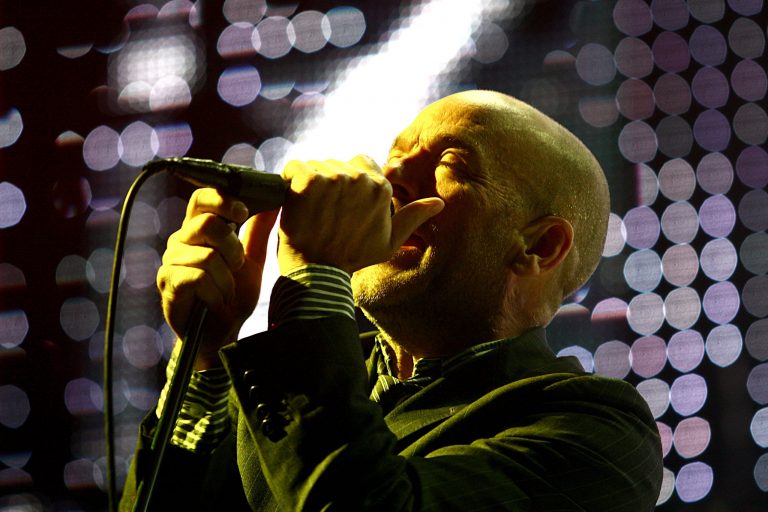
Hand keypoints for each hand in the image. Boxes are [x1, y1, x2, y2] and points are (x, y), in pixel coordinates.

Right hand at [156, 188, 277, 369]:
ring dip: (226, 279)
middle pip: (206, 224)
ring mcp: (170, 261)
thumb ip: (258, 231)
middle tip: (237, 268)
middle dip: (232, 248)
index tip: (243, 212)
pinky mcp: (168, 282)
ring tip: (226, 292)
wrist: (222, 333)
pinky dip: (216, 293)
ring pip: (207, 255)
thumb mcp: (253, 260)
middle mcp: (180, 241)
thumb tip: (272, 202)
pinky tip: (216, 302)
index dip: (222, 200)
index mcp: (198, 230)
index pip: (201, 199)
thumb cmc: (234, 295)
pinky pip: (198, 277)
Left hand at [278, 155, 443, 273]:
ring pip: (316, 165)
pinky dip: (289, 180)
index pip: (362, 163)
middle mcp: (359, 178)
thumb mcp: (390, 241)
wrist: (318, 271)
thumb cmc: (353, 257)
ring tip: (309, 211)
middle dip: (328, 182)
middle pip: (337, 164)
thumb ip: (413, 217)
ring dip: (309, 183)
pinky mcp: (307, 180)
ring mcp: (333, 178)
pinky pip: (294, 167)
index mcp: (380, 187)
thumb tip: (439, 203)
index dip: (348, 182)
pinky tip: (294, 201)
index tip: (339, 204)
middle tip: (323, 212)